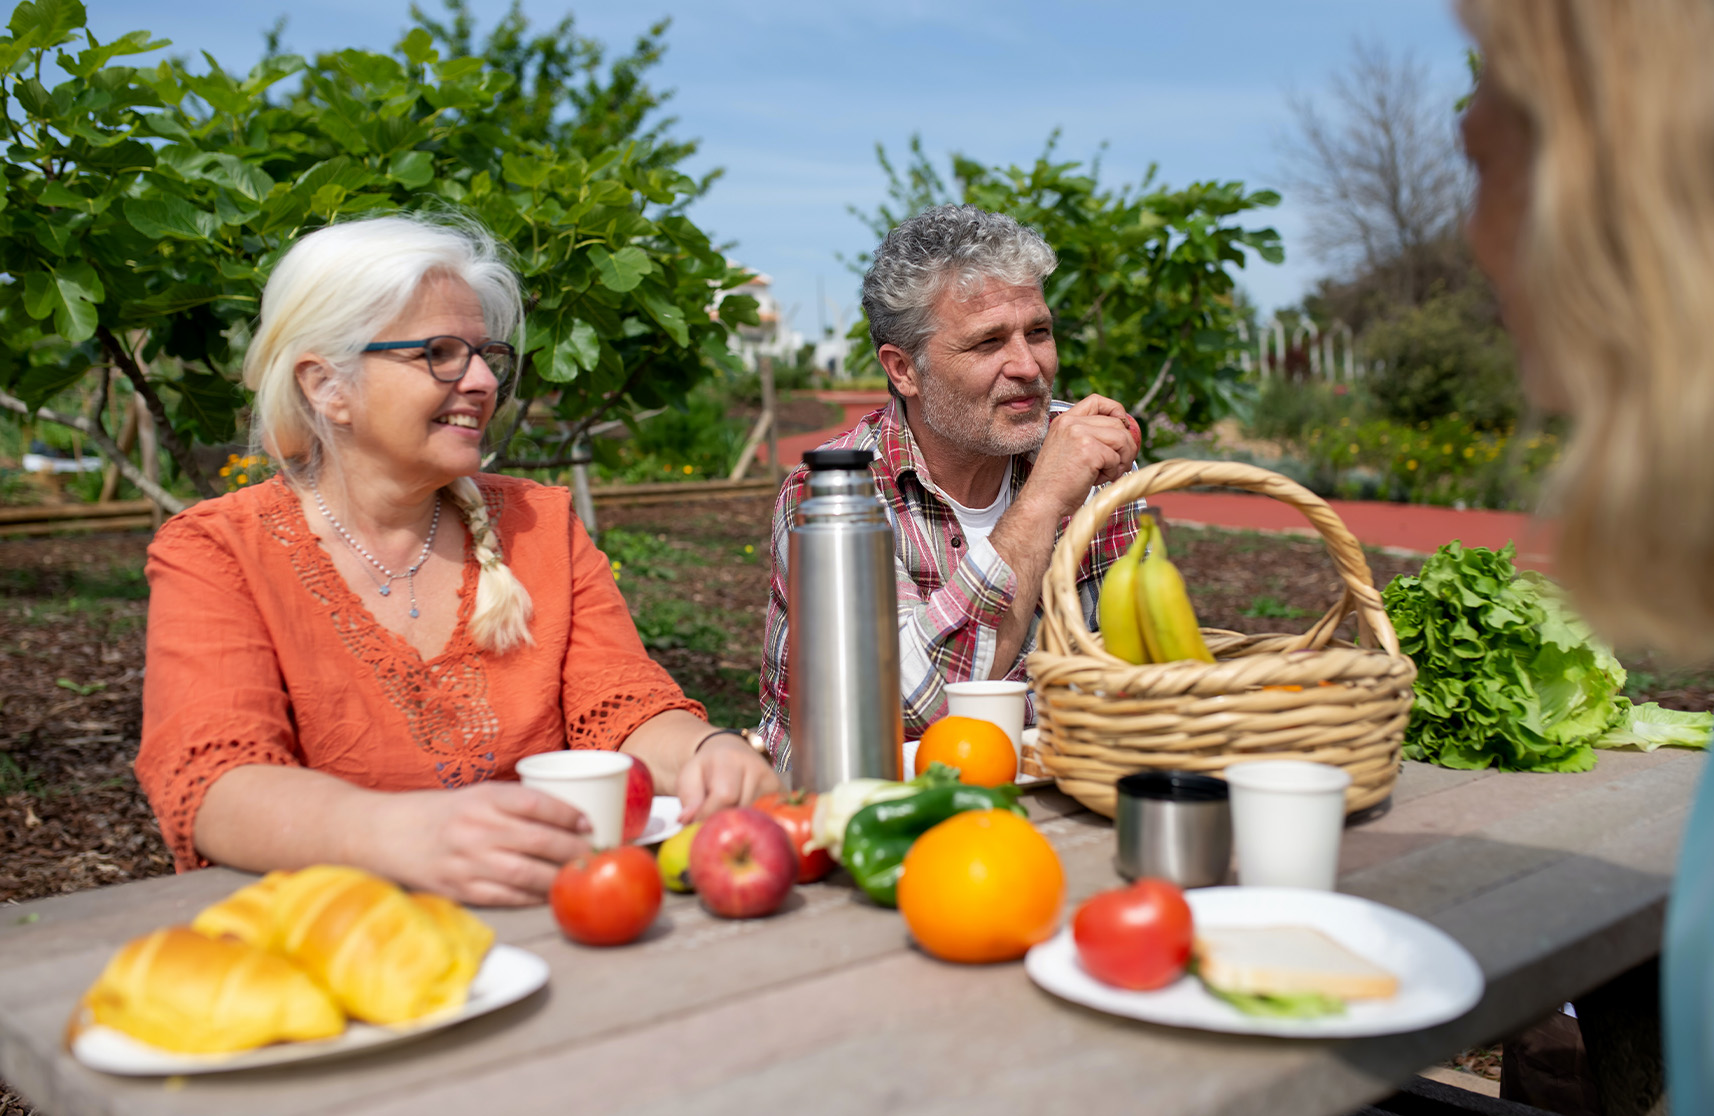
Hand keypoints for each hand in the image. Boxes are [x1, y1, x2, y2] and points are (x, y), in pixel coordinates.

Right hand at [369, 782, 593, 906]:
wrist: (384, 834)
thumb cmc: (440, 814)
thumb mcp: (475, 795)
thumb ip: (514, 804)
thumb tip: (568, 816)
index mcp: (483, 798)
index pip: (536, 803)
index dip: (568, 814)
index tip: (588, 823)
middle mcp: (476, 828)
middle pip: (539, 841)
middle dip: (574, 850)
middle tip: (595, 855)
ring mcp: (467, 861)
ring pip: (527, 874)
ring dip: (559, 878)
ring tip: (580, 877)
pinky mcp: (459, 889)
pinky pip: (506, 897)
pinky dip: (532, 898)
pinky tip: (549, 895)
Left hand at [674, 733, 782, 822]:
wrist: (730, 753)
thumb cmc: (707, 768)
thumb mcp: (689, 776)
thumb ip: (688, 797)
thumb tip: (688, 820)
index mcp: (730, 759)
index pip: (725, 795)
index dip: (709, 815)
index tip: (696, 824)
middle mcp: (757, 767)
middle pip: (742, 809)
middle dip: (724, 824)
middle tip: (712, 827)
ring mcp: (773, 781)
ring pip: (756, 818)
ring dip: (739, 827)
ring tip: (726, 822)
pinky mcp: (782, 794)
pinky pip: (769, 818)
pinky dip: (755, 826)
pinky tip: (744, 824)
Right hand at [1017, 394, 1138, 520]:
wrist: (1042, 501)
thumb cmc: (1056, 483)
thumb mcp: (1067, 449)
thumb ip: (1087, 436)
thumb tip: (1123, 433)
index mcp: (1064, 420)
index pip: (1096, 401)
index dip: (1116, 411)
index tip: (1122, 428)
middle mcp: (1071, 423)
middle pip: (1117, 423)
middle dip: (1125, 446)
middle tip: (1117, 465)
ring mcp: (1080, 435)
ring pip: (1122, 439)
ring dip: (1122, 459)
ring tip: (1107, 473)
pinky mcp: (1090, 451)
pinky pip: (1116, 458)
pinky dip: (1112, 473)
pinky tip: (1097, 479)